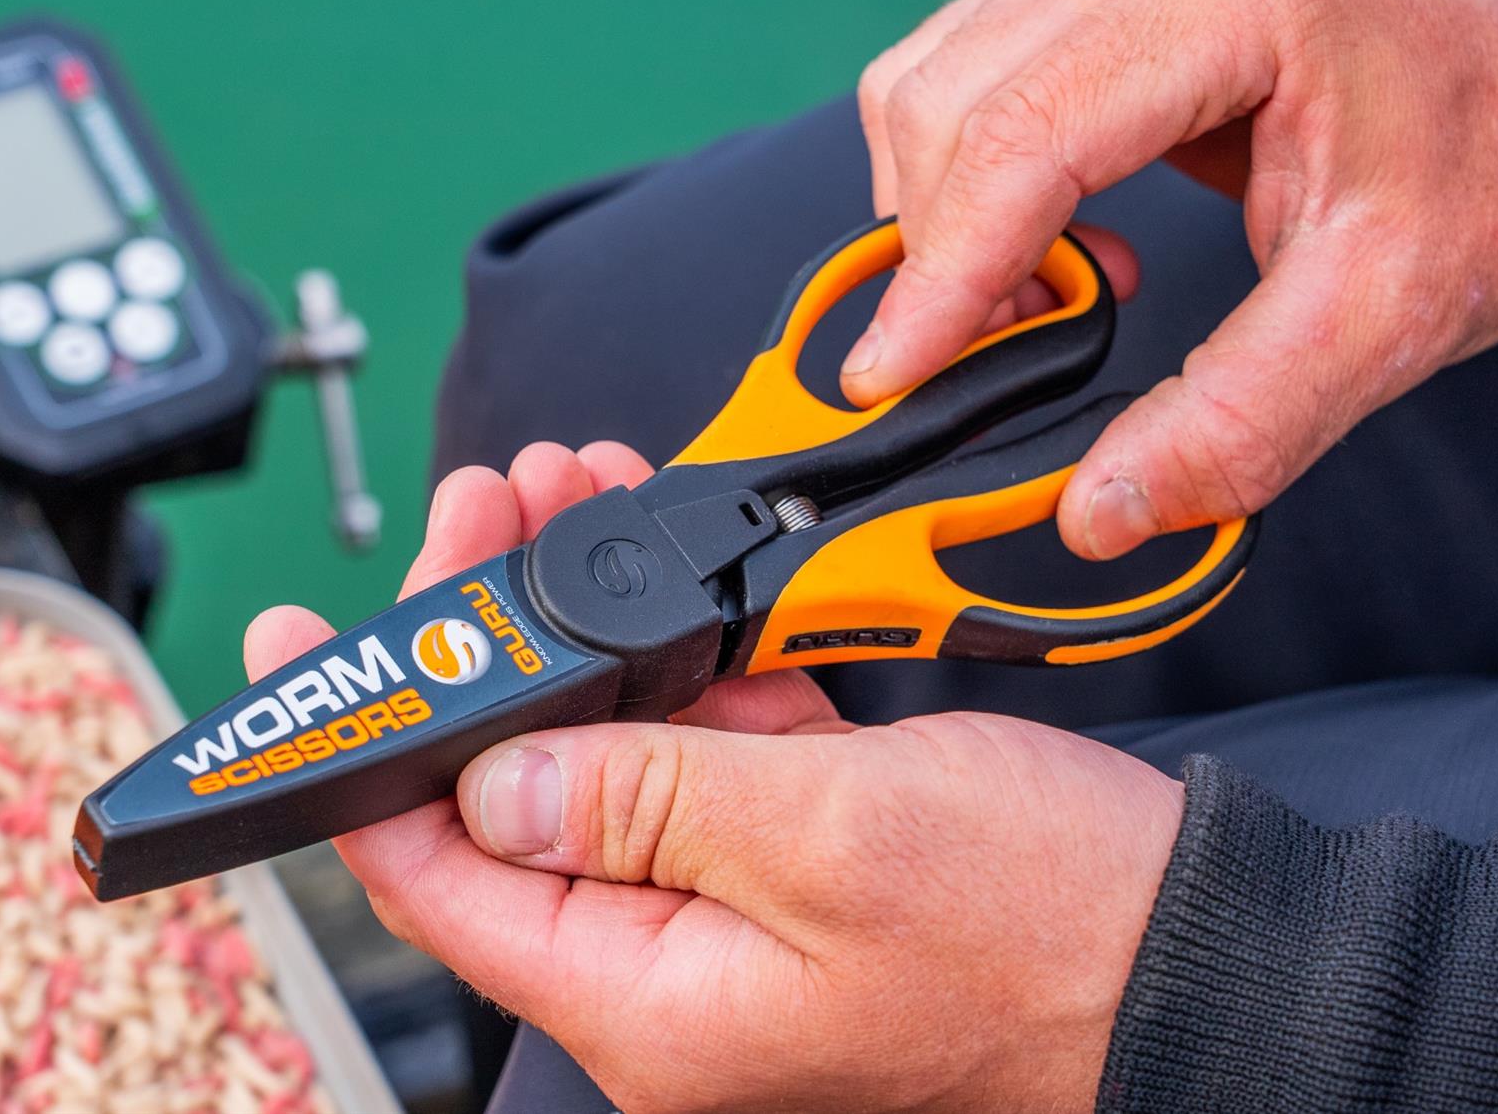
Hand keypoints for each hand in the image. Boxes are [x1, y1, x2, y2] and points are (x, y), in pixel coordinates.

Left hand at [244, 443, 1182, 1112]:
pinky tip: (686, 574)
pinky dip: (685, 657)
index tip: (306, 642)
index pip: (442, 876)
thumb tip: (496, 776)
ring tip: (580, 498)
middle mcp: (673, 967)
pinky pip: (700, 753)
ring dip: (591, 625)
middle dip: (492, 638)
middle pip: (516, 795)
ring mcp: (734, 909)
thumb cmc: (1045, 926)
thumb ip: (643, 800)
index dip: (358, 754)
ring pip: (608, 755)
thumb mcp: (827, 835)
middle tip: (490, 511)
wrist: (1190, 944)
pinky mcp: (796, 855)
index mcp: (648, 999)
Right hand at [851, 0, 1497, 559]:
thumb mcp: (1386, 314)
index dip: (942, 277)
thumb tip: (1095, 511)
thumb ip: (1241, 420)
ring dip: (942, 217)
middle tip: (995, 364)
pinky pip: (965, 72)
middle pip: (948, 104)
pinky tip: (1056, 235)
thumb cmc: (1493, 170)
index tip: (890, 381)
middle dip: (939, 258)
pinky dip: (968, 178)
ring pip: (930, 83)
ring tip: (1040, 300)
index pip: (1022, 134)